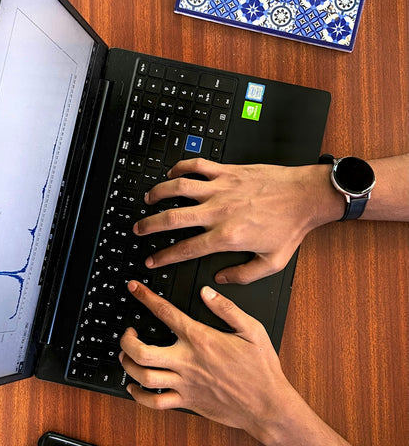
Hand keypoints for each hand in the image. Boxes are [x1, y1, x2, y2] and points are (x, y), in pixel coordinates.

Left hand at [119, 281, 295, 437]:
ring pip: (143, 376)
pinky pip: (155, 402)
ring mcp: (185, 383)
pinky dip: (139, 396)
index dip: (145, 297)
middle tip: (127, 333)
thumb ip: (226, 308)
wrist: (266, 405)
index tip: (134, 289)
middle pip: (141, 351)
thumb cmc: (261, 369)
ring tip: (126, 356)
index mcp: (201, 339)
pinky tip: (134, 387)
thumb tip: (207, 292)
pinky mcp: (187, 401)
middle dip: (126, 340)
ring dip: (128, 365)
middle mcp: (187, 361)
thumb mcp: (252, 330)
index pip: (165, 313)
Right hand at [134, 158, 341, 282]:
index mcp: (228, 236)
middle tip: (138, 229)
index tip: (152, 260)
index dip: (163, 257)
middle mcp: (220, 211)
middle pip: (172, 217)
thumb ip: (243, 276)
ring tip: (148, 199)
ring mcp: (222, 188)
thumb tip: (220, 279)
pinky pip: (197, 165)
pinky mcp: (228, 171)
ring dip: (158, 192)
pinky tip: (172, 173)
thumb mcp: (271, 263)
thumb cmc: (291, 227)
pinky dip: (180, 167)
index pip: (185, 249)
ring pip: (179, 187)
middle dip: (149, 225)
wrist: (306, 196)